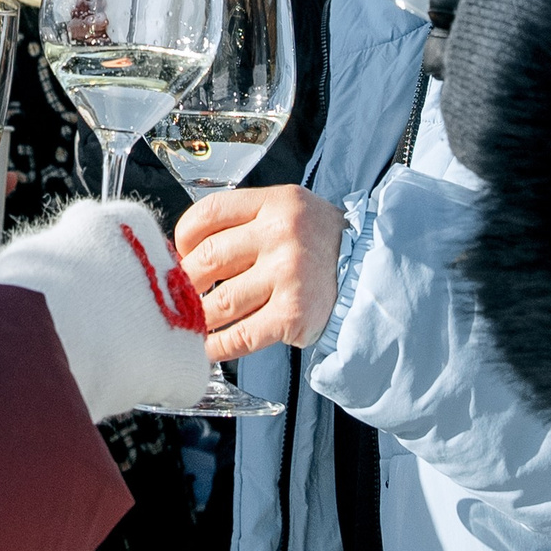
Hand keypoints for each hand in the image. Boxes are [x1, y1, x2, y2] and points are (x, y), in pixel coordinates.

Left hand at [174, 186, 345, 363]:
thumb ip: (241, 225)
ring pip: (218, 303)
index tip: (181, 255)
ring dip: (198, 318)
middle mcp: (281, 235)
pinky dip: (216, 346)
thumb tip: (182, 257)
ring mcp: (288, 276)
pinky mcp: (293, 315)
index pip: (208, 214)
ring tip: (194, 321)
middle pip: (207, 260)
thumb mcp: (286, 213)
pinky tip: (208, 347)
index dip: (183, 238)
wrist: (369, 272)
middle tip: (183, 294)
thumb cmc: (318, 244)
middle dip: (186, 282)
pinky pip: (239, 336)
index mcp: (276, 203)